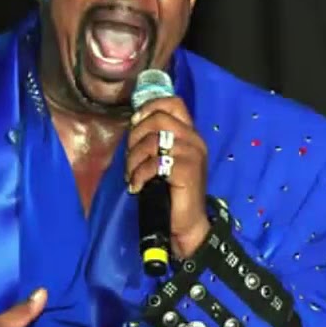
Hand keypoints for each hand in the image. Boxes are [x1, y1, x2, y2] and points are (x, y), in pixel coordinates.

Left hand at [126, 95, 211, 258]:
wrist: (186, 223)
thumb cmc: (172, 191)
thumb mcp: (165, 159)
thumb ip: (156, 140)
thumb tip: (133, 123)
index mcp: (190, 134)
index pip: (174, 103)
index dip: (150, 107)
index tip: (136, 124)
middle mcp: (194, 140)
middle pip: (158, 119)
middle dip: (136, 136)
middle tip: (131, 158)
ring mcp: (193, 154)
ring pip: (152, 141)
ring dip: (134, 159)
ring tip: (131, 175)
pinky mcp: (187, 171)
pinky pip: (154, 163)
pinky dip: (139, 175)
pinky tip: (136, 186)